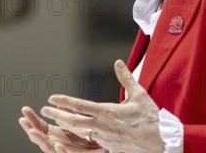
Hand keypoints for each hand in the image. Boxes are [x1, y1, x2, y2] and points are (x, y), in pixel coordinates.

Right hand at [19, 106, 105, 152]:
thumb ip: (67, 115)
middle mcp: (56, 144)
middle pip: (40, 138)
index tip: (25, 110)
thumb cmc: (88, 143)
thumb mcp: (76, 125)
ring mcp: (63, 152)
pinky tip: (58, 146)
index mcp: (55, 136)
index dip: (32, 119)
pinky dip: (61, 152)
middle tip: (23, 120)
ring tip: (33, 132)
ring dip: (40, 140)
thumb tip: (60, 104)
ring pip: (48, 148)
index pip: (40, 127)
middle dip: (30, 129)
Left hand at [40, 60, 164, 152]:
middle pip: (73, 122)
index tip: (52, 97)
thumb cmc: (151, 117)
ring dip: (65, 127)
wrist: (161, 141)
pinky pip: (89, 145)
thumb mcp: (139, 94)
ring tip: (54, 121)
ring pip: (79, 134)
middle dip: (57, 115)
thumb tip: (118, 62)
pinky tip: (70, 137)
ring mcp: (105, 139)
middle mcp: (103, 127)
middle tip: (44, 110)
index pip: (80, 105)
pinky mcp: (109, 148)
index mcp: (108, 112)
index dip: (64, 101)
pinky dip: (77, 139)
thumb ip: (126, 78)